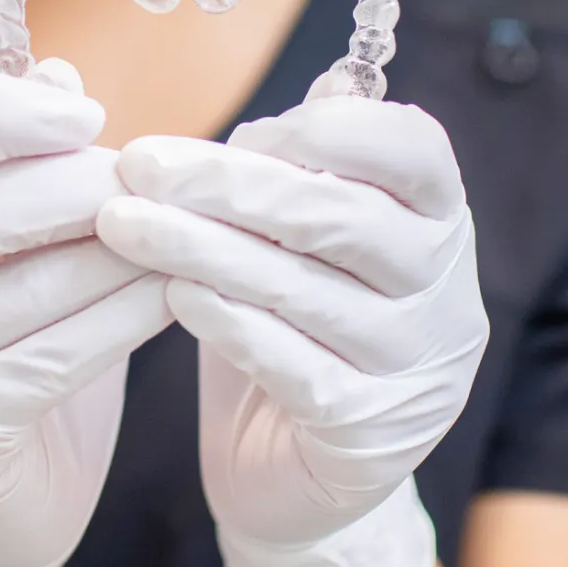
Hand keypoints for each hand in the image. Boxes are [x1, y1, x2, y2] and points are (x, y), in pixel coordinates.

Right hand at [0, 62, 171, 566]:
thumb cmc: (16, 350)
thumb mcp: (17, 250)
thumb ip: (28, 166)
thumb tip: (58, 70)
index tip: (88, 113)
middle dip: (82, 191)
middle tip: (153, 191)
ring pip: (28, 288)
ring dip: (122, 255)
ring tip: (183, 239)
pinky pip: (56, 357)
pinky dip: (126, 318)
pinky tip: (175, 298)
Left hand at [96, 84, 488, 566]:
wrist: (290, 469)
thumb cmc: (291, 320)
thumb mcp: (301, 235)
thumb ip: (301, 169)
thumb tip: (303, 97)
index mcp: (439, 221)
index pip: (416, 151)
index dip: (335, 131)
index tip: (244, 128)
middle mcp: (446, 291)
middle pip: (341, 218)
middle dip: (228, 185)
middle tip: (138, 162)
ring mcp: (415, 368)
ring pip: (302, 290)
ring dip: (200, 246)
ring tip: (121, 222)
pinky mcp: (369, 434)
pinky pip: (290, 366)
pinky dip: (226, 322)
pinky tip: (171, 292)